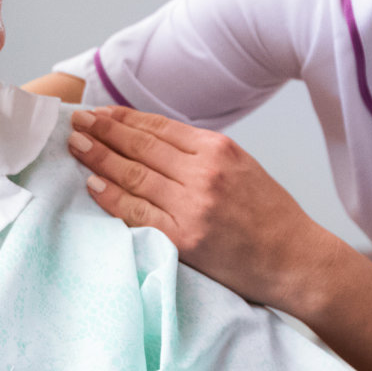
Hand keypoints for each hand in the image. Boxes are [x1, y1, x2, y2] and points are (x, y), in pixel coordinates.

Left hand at [67, 105, 339, 312]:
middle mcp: (204, 173)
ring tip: (76, 145)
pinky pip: (138, 213)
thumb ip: (202, 154)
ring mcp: (193, 206)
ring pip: (134, 175)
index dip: (124, 118)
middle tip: (76, 121)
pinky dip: (112, 198)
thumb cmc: (270, 216)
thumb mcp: (242, 167)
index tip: (99, 112)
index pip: (159, 127)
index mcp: (219, 149)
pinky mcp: (185, 238)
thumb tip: (154, 141)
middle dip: (103, 131)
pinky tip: (93, 184)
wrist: (295, 260)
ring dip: (99, 158)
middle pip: (141, 147)